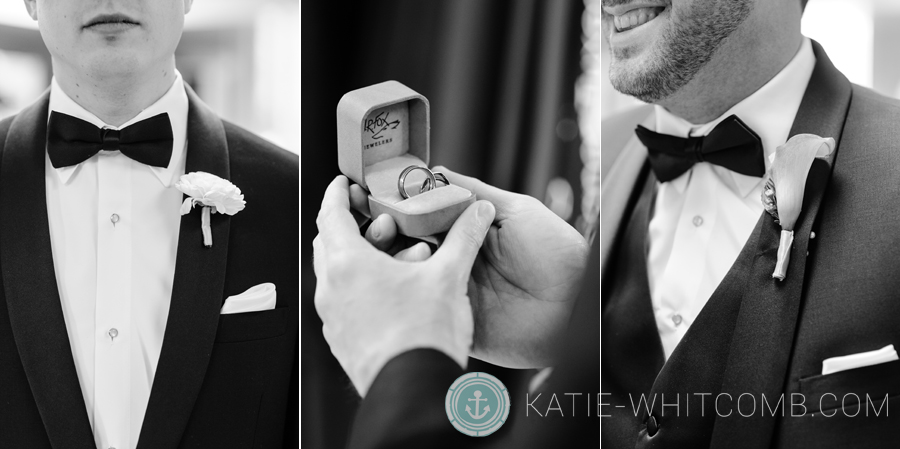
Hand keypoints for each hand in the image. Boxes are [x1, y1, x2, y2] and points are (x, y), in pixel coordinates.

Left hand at [313, 176, 495, 395]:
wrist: (413, 390)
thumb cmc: (421, 337)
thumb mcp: (448, 277)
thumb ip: (463, 239)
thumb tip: (478, 213)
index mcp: (348, 264)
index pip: (329, 214)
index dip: (336, 194)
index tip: (343, 184)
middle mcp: (331, 289)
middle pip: (331, 243)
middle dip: (356, 228)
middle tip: (384, 222)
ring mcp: (333, 317)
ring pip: (340, 275)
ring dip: (365, 260)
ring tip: (403, 262)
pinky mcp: (342, 340)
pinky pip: (346, 303)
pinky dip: (364, 289)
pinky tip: (397, 296)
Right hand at [366, 168, 589, 368]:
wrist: (578, 303)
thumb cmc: (557, 253)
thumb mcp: (515, 209)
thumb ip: (472, 192)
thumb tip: (433, 171)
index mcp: (465, 236)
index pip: (418, 220)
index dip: (395, 209)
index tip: (372, 196)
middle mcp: (454, 263)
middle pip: (405, 247)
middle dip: (385, 233)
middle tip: (381, 223)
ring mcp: (451, 294)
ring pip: (408, 277)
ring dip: (396, 260)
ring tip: (402, 247)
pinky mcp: (454, 323)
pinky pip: (424, 310)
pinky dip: (411, 294)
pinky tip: (411, 276)